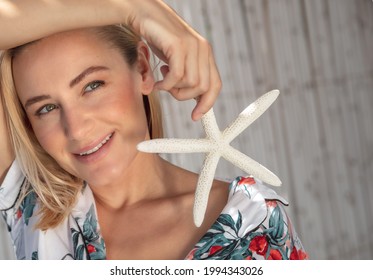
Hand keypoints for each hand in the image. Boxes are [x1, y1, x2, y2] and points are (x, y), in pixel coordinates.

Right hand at [129, 0, 221, 120]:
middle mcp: (203, 49)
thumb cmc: (158, 37)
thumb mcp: (176, 59)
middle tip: (170, 92)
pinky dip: (165, 85)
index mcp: (205, 53)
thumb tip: (193, 98)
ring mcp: (192, 46)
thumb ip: (187, 75)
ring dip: (174, 90)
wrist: (143, 12)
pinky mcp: (179, 45)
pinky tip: (156, 82)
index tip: (195, 116)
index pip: (215, 84)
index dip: (207, 104)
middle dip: (185, 97)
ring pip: (192, 84)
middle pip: (204, 88)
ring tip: (162, 82)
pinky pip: (177, 76)